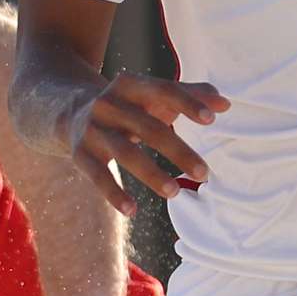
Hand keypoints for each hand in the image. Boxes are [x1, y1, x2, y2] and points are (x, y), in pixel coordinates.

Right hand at [57, 74, 228, 208]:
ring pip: (124, 153)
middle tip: (204, 173)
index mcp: (131, 84)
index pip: (163, 90)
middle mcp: (109, 103)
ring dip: (151, 173)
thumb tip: (226, 103)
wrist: (70, 110)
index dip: (187, 103)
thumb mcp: (152, 95)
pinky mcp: (79, 152)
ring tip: (175, 192)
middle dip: (178, 151)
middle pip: (148, 127)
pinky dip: (114, 194)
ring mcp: (92, 128)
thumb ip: (189, 94)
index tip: (212, 119)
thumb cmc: (129, 105)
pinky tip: (132, 210)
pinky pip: (97, 175)